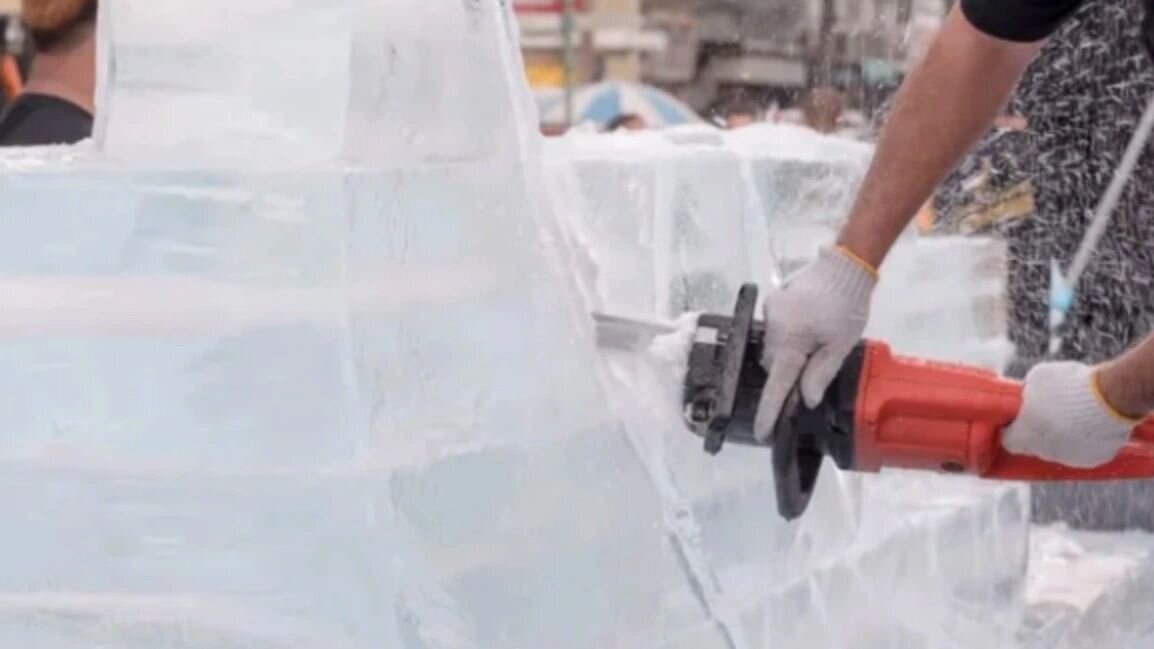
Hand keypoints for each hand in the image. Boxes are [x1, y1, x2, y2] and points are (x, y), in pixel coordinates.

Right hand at [753, 246, 876, 441]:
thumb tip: (806, 401)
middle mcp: (773, 330)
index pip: (776, 386)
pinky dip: (787, 335)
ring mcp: (770, 313)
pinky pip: (775, 329)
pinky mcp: (772, 301)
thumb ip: (820, 374)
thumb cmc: (847, 307)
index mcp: (790, 344)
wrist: (844, 265)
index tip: (761, 432)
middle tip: (812, 370)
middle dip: (788, 373)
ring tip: (815, 340)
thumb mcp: (841, 345)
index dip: (769, 412)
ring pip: (774, 347)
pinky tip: (807, 324)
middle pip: (774, 366)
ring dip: (788, 353)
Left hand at [1002, 362, 1137, 467]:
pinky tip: (1091, 424)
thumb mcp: (1037, 379)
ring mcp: (1070, 459)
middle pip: (1036, 446)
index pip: (1010, 440)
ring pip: (1061, 449)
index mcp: (1024, 436)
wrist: (1109, 397)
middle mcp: (1044, 453)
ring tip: (1075, 415)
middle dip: (1040, 432)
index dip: (1014, 429)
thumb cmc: (1069, 386)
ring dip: (1063, 437)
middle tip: (1051, 413)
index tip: (1019, 420)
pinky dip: (1086, 440)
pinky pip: (1085, 450)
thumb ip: (1028, 392)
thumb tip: (1028, 394)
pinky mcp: (1094, 459)